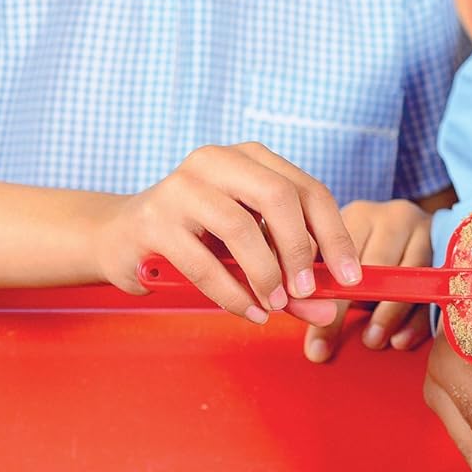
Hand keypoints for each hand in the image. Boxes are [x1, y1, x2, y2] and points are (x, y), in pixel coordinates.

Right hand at [92, 142, 359, 322]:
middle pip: (279, 197)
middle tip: (309, 291)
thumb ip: (290, 279)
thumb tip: (327, 311)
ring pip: (240, 228)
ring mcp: (181, 187)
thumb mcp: (248, 252)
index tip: (351, 277)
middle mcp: (216, 161)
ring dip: (265, 274)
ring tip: (274, 304)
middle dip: (301, 250)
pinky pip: (204, 263)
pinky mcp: (153, 221)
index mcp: (249, 159)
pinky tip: (250, 312)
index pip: (308, 190)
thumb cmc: (196, 241)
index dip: (335, 234)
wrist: (119, 238)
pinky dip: (233, 294)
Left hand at [301, 199, 434, 361]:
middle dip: (357, 307)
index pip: (339, 254)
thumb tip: (314, 346)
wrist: (414, 233)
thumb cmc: (371, 255)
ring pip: (407, 275)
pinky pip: (433, 288)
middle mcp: (392, 217)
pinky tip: (401, 339)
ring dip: (389, 313)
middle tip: (339, 340)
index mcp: (358, 215)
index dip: (328, 295)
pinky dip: (417, 319)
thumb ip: (328, 291)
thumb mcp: (346, 261)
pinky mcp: (448, 249)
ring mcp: (424, 231)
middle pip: (375, 265)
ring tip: (372, 340)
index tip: (315, 330)